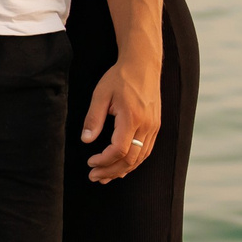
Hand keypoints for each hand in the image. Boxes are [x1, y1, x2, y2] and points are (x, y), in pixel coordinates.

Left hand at [82, 56, 160, 182]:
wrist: (143, 64)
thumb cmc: (120, 77)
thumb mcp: (101, 94)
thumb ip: (93, 118)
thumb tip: (86, 140)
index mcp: (132, 117)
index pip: (119, 150)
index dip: (104, 161)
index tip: (90, 162)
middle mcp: (146, 125)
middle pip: (131, 159)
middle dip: (111, 171)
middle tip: (94, 176)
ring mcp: (153, 126)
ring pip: (140, 158)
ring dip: (123, 170)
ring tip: (106, 177)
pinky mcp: (155, 126)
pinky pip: (146, 150)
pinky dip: (133, 162)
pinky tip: (122, 166)